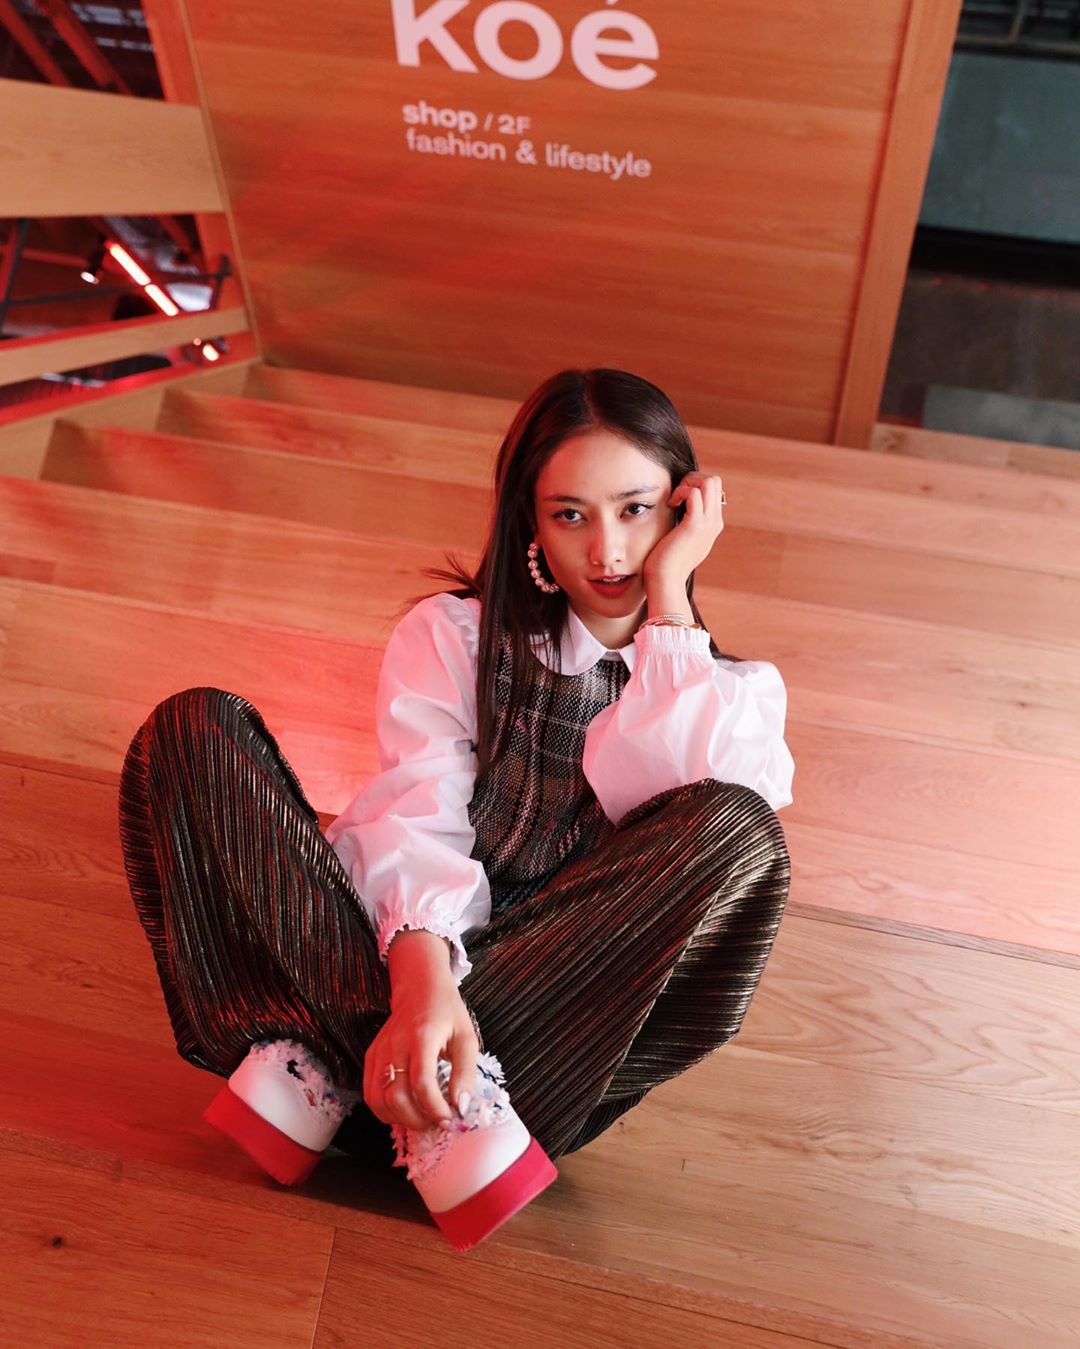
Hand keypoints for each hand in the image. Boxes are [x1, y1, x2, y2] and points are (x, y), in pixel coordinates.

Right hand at [364, 931, 478, 1131]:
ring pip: (377, 1100)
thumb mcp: (466, 1038)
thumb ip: (465, 1073)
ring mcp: (379, 1051)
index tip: (449, 1119)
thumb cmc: (446, 1012)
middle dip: (417, 1120)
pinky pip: (369, 1093)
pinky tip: (404, 1109)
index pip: (422, 1083)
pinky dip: (384, 1110)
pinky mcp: (371, 1056)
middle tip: (436, 1123)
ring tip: (421, 1118)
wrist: (419, 987)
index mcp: (422, 1037)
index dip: (435, 1109)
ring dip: (399, 1119)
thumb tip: (461, 1108)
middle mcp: (395, 1045)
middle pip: (395, 1097)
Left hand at [642, 472, 725, 586]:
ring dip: (687, 483)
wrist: (666, 582)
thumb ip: (684, 524)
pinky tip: (670, 505)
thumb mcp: (680, 539)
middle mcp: (714, 522)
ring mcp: (707, 523)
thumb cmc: (666, 562)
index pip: (713, 489)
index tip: (677, 498)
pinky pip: (694, 493)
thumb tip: (677, 508)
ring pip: (709, 482)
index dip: (694, 485)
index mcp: (713, 525)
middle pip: (714, 481)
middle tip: (675, 494)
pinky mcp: (694, 525)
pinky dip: (681, 492)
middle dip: (692, 479)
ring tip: (674, 499)